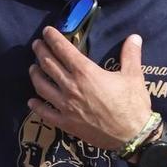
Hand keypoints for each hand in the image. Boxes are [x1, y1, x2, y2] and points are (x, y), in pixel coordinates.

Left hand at [29, 30, 151, 151]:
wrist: (132, 135)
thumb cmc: (133, 104)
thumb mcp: (134, 76)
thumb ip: (131, 55)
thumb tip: (135, 36)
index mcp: (86, 73)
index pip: (63, 50)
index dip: (53, 38)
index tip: (47, 31)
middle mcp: (71, 87)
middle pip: (49, 65)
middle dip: (41, 52)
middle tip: (37, 45)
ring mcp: (65, 105)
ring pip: (42, 86)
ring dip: (35, 75)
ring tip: (32, 68)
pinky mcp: (65, 122)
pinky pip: (44, 112)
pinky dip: (36, 105)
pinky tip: (31, 101)